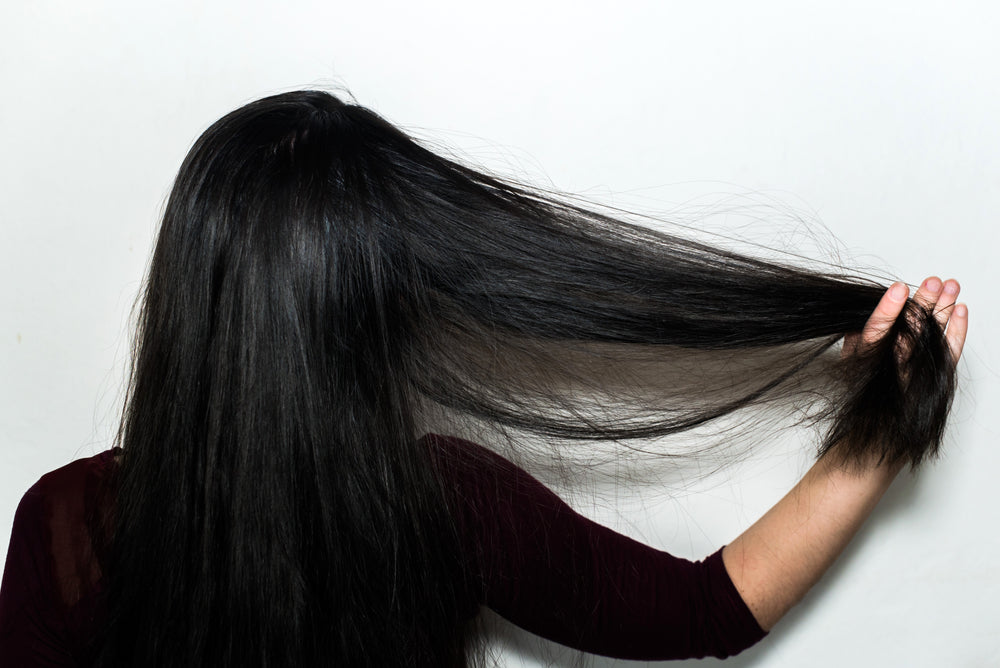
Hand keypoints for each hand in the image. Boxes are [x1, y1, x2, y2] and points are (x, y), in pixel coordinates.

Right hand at [843, 276, 967, 363]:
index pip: (877, 332)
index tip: (899, 288)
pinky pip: (951, 352)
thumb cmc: (864, 370)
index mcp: (866, 358)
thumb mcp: (851, 350)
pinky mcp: (936, 373)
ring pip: (933, 337)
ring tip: (951, 286)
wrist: (878, 403)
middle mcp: (893, 366)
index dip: (888, 310)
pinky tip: (961, 309)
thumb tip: (879, 304)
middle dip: (923, 303)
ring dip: (944, 309)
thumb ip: (859, 329)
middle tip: (933, 282)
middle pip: (911, 331)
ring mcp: (916, 371)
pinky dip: (958, 330)